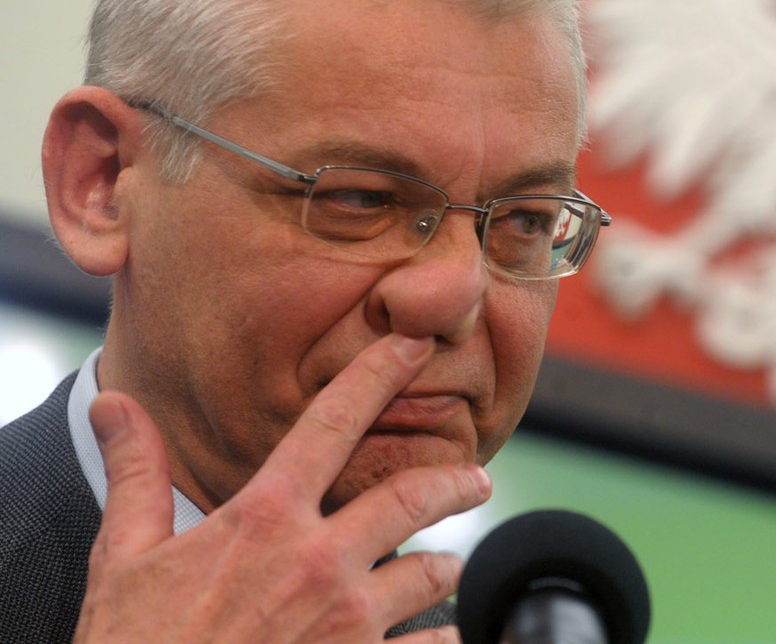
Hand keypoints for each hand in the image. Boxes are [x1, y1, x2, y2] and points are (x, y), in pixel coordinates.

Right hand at [74, 335, 490, 641]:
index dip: (380, 373)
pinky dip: (438, 637)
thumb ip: (137, 474)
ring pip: (430, 574)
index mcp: (265, 519)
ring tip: (448, 567)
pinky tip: (437, 635)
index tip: (417, 344)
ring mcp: (347, 623)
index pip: (333, 422)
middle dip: (456, 481)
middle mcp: (319, 562)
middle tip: (477, 478)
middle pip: (413, 497)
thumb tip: (115, 401)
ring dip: (444, 568)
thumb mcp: (125, 558)